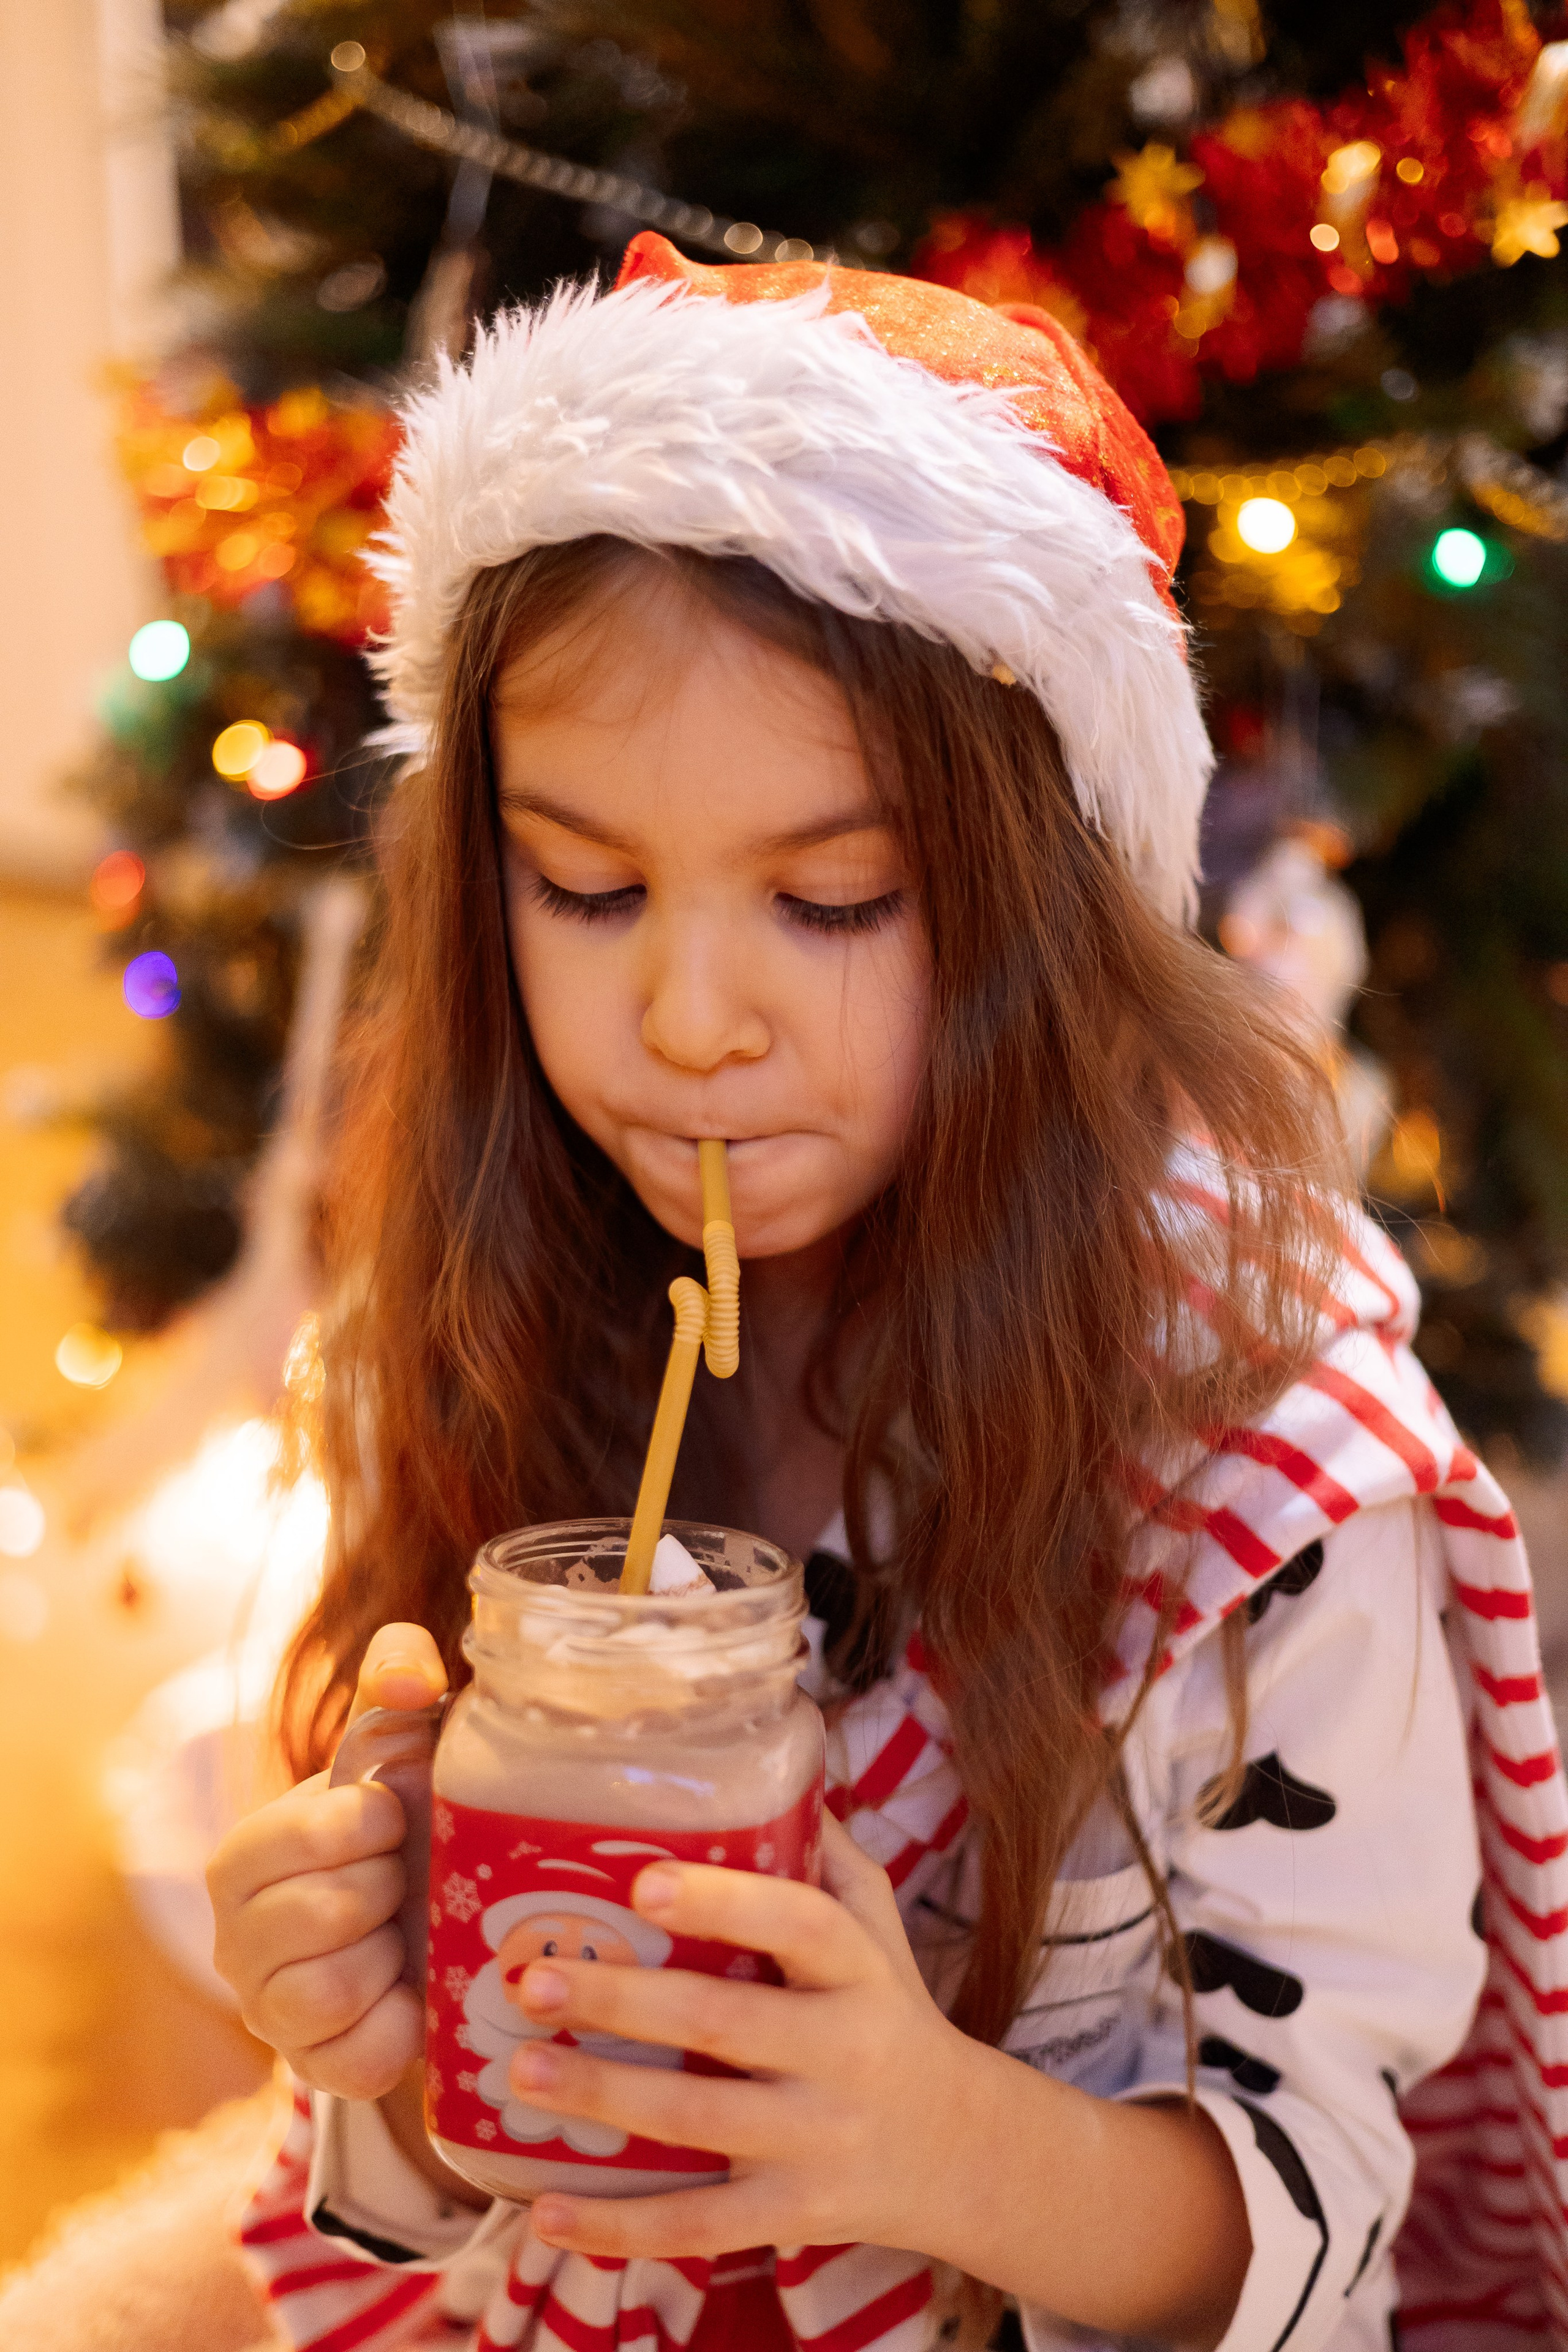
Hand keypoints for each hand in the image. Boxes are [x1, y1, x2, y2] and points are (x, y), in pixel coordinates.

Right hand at [206, 1623, 447, 2099]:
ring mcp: (267, 2011)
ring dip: (392, 1954)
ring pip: (336, 1988)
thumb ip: (396, 1678)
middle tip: (401, 1879)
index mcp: (243, 1856)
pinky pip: (361, 2056)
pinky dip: (402, 2022)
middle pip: (327, 1913)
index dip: (367, 1823)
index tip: (393, 1816)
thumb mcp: (397, 1743)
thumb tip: (412, 1677)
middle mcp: (234, 1939)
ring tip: (403, 1931)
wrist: (421, 1924)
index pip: (300, 1835)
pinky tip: (412, 1990)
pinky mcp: (313, 2070)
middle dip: (386, 1889)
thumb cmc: (403, 1825)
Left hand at [507, 1818, 1249, 2343]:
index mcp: (859, 1970)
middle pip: (725, 2022)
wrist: (965, 2151)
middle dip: (622, 2005)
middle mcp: (844, 2052)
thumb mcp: (878, 1927)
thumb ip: (824, 1853)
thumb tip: (760, 1762)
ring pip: (699, 2122)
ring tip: (519, 2072)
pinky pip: (699, 2225)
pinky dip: (618, 2228)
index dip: (723, 1901)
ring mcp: (819, 2141)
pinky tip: (543, 2211)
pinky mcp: (795, 2216)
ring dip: (601, 2101)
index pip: (799, 1922)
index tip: (642, 1882)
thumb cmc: (890, 2011)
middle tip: (533, 1982)